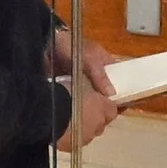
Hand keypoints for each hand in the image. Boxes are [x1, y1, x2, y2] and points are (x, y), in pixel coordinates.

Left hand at [50, 34, 120, 148]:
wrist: (44, 46)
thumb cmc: (71, 47)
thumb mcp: (89, 58)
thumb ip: (100, 75)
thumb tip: (113, 95)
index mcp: (104, 63)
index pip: (118, 79)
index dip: (121, 90)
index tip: (123, 106)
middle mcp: (94, 74)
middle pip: (104, 90)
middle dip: (104, 102)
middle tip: (105, 117)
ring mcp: (81, 82)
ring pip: (91, 97)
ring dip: (91, 105)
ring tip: (93, 120)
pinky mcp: (69, 89)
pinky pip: (77, 99)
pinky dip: (78, 106)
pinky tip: (79, 116)